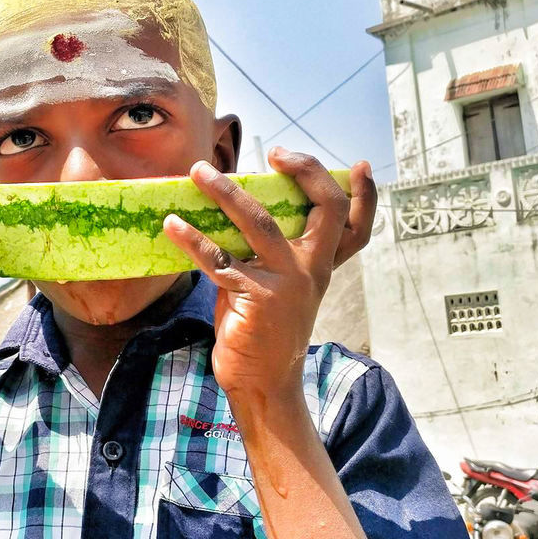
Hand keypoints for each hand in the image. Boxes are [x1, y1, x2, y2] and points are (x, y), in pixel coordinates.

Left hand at [162, 149, 375, 396]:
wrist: (262, 385)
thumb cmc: (262, 330)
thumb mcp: (278, 287)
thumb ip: (269, 252)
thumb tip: (236, 208)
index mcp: (321, 266)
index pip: (356, 227)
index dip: (366, 195)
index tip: (361, 166)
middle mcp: (312, 270)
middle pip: (327, 209)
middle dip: (307, 171)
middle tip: (276, 153)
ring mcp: (287, 283)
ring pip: (259, 221)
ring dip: (225, 192)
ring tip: (198, 171)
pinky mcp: (255, 297)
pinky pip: (218, 258)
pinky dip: (191, 238)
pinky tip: (172, 224)